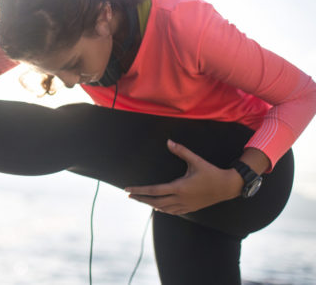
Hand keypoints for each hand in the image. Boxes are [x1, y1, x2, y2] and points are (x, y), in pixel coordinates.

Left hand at [125, 140, 242, 214]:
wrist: (227, 187)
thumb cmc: (211, 172)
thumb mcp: (196, 160)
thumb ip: (181, 151)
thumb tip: (168, 142)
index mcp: (179, 187)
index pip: (154, 190)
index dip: (139, 190)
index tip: (128, 189)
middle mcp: (180, 199)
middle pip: (155, 201)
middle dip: (141, 198)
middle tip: (130, 195)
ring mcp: (185, 205)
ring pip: (163, 208)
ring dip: (150, 204)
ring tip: (140, 200)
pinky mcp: (190, 208)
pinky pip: (173, 212)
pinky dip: (163, 210)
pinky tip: (158, 208)